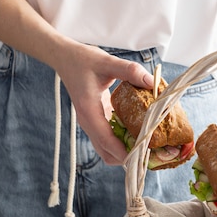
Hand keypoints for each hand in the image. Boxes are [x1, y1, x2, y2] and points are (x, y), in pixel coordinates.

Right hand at [55, 42, 153, 164]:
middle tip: (150, 153)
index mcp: (88, 111)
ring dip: (125, 151)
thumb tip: (152, 81)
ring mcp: (91, 123)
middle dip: (127, 157)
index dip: (123, 152)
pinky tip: (138, 132)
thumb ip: (129, 71)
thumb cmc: (83, 60)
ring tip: (147, 145)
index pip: (106, 140)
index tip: (141, 158)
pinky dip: (122, 142)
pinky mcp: (96, 120)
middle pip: (107, 152)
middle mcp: (88, 122)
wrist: (65, 58)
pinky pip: (108, 139)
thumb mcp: (107, 61)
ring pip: (107, 149)